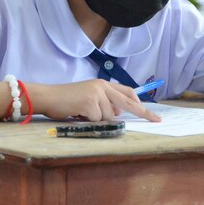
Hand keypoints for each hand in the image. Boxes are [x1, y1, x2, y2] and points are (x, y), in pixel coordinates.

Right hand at [36, 79, 160, 121]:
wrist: (48, 97)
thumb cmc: (66, 100)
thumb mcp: (89, 99)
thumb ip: (104, 103)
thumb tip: (117, 112)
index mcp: (103, 84)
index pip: (127, 92)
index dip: (140, 102)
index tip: (151, 112)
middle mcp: (102, 86)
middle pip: (128, 102)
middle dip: (143, 112)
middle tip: (156, 119)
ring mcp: (96, 93)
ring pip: (108, 115)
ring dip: (97, 119)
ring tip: (82, 113)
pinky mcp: (89, 102)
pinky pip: (97, 119)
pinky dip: (88, 120)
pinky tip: (78, 113)